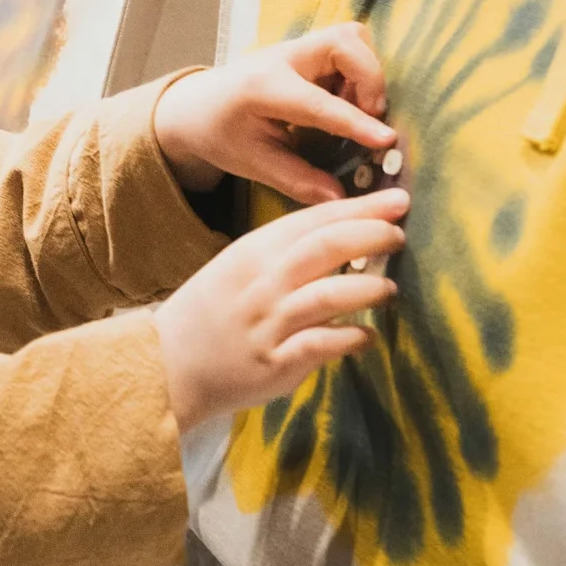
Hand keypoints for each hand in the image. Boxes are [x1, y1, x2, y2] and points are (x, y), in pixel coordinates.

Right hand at [152, 188, 407, 431]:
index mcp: (252, 253)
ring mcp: (268, 324)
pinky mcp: (275, 362)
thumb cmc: (211, 315)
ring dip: (367, 289)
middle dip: (369, 236)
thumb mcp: (237, 270)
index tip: (397, 199)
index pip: (313, 221)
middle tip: (398, 235)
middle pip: (325, 248)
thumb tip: (343, 237)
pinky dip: (352, 338)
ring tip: (388, 290)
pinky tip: (367, 337)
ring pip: (329, 295)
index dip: (359, 208)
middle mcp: (261, 284)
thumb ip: (284, 254)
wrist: (167, 366)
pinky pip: (322, 344)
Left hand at [153, 24, 393, 200]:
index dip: (355, 122)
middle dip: (370, 78)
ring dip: (366, 73)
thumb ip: (296, 180)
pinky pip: (348, 46)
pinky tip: (342, 100)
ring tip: (354, 108)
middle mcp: (281, 58)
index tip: (386, 139)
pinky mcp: (306, 47)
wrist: (196, 105)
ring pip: (351, 38)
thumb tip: (339, 198)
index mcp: (262, 89)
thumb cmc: (222, 135)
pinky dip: (358, 71)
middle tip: (371, 116)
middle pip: (344, 42)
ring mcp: (295, 47)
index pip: (318, 104)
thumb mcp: (252, 163)